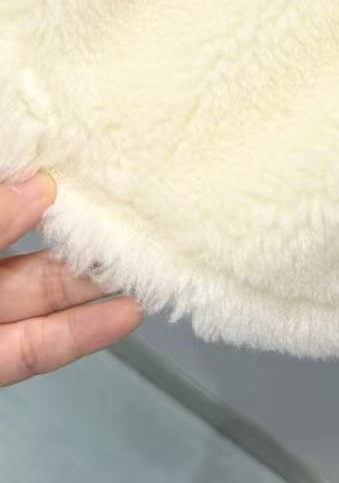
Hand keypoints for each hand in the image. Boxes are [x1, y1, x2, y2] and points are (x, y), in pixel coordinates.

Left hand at [0, 173, 143, 385]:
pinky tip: (126, 314)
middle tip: (135, 216)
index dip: (48, 185)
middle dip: (86, 234)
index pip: (14, 200)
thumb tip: (40, 187)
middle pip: (34, 251)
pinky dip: (84, 334)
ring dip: (97, 284)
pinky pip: (38, 348)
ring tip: (146, 262)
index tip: (92, 168)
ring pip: (44, 298)